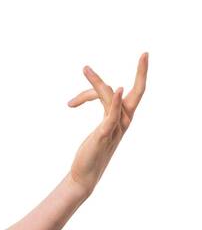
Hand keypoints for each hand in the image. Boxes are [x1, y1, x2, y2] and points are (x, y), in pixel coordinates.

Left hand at [67, 52, 147, 197]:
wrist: (83, 177)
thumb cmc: (91, 153)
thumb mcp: (98, 128)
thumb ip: (102, 111)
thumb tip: (94, 95)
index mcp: (123, 119)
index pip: (132, 94)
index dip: (139, 76)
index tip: (143, 56)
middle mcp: (123, 123)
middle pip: (137, 94)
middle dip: (142, 73)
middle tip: (145, 53)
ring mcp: (114, 129)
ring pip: (112, 99)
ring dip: (97, 83)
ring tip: (85, 69)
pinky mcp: (103, 136)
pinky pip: (111, 115)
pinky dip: (115, 101)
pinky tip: (118, 89)